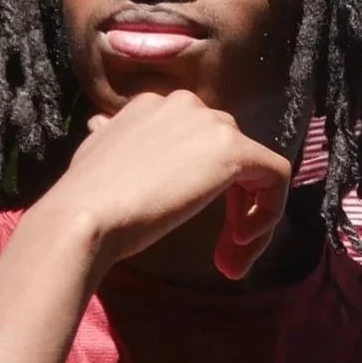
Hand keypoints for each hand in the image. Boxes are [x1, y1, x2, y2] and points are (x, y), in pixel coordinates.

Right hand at [54, 93, 294, 280]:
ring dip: (250, 216)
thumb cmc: (86, 200)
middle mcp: (184, 104)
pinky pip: (276, 176)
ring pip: (254, 168)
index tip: (186, 222)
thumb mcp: (95, 156)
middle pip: (229, 153)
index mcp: (151, 106)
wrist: (85, 216)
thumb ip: (111, 140)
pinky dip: (270, 211)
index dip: (202, 184)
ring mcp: (210, 124)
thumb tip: (103, 126)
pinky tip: (242, 242)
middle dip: (233, 205)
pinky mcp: (234, 150)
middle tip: (222, 252)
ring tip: (230, 257)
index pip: (196, 139)